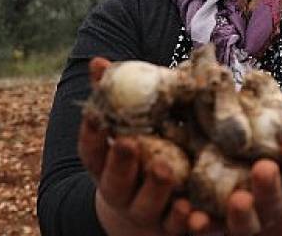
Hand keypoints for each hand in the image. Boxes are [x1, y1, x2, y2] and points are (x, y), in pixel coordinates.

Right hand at [79, 57, 191, 235]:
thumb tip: (98, 61)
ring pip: (146, 206)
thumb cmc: (143, 151)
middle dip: (120, 162)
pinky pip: (176, 227)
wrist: (154, 208)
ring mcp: (145, 212)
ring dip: (154, 188)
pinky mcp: (171, 228)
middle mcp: (120, 192)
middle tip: (129, 143)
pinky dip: (182, 219)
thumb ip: (118, 95)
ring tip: (165, 168)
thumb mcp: (132, 124)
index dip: (90, 135)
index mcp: (106, 165)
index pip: (90, 151)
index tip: (94, 115)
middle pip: (114, 181)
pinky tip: (191, 208)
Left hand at [186, 102, 281, 235]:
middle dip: (269, 187)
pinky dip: (202, 225)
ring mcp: (246, 220)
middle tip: (264, 168)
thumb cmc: (275, 153)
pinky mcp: (218, 226)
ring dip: (241, 214)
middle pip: (274, 202)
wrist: (253, 179)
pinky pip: (212, 230)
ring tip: (236, 199)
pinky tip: (190, 213)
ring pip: (246, 224)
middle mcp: (272, 207)